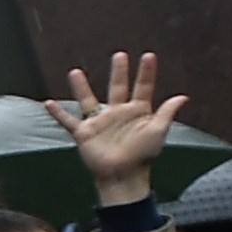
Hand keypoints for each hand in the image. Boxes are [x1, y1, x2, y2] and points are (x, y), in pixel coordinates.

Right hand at [48, 48, 187, 203]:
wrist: (123, 175)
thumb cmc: (142, 156)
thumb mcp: (158, 131)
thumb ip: (167, 112)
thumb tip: (183, 97)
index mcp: (138, 112)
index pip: (143, 87)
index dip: (146, 72)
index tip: (148, 56)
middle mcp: (118, 113)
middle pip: (117, 87)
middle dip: (119, 72)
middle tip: (119, 55)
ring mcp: (100, 122)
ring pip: (88, 100)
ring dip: (82, 87)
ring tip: (75, 72)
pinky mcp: (84, 133)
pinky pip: (68, 121)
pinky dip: (58, 114)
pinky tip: (48, 104)